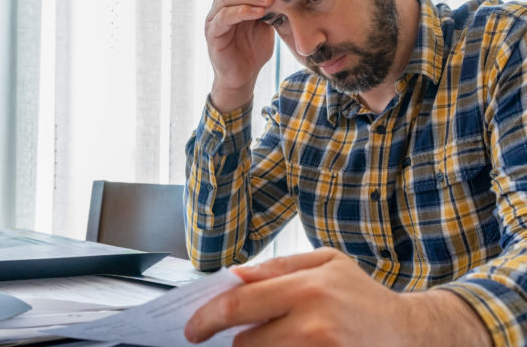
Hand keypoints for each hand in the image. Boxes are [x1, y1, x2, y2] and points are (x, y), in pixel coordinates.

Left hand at [184, 247, 491, 346]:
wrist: (411, 335)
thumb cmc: (364, 297)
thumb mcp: (327, 264)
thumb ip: (277, 267)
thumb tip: (234, 276)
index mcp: (308, 288)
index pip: (237, 306)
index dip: (206, 320)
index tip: (192, 330)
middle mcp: (312, 324)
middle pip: (244, 342)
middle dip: (242, 339)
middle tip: (259, 332)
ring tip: (288, 338)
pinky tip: (296, 345)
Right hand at [206, 0, 274, 111]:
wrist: (244, 76)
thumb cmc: (254, 48)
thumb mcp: (265, 21)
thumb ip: (268, 3)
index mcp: (230, 0)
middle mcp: (218, 6)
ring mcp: (214, 20)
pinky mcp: (213, 34)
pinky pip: (225, 17)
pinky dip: (242, 12)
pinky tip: (258, 12)